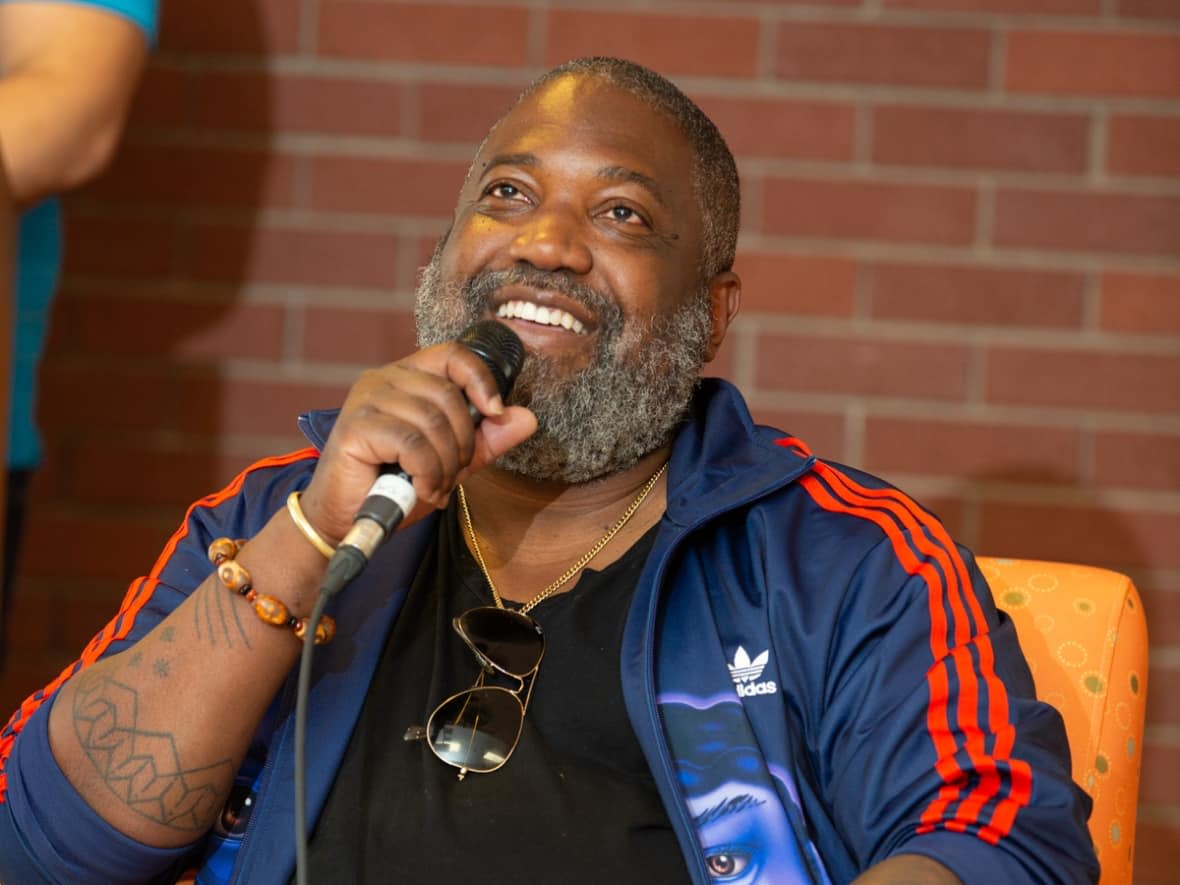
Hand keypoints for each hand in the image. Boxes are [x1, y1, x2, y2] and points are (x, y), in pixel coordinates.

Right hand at [298, 341, 536, 541]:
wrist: (345, 519)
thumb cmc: (393, 486)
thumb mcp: (450, 462)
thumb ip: (486, 440)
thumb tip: (526, 418)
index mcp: (408, 378)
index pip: (453, 355)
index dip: (481, 379)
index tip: (495, 412)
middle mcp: (385, 379)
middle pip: (448, 395)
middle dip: (462, 443)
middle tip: (452, 474)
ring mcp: (367, 399)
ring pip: (432, 422)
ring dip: (444, 465)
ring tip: (434, 487)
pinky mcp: (356, 426)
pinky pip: (412, 443)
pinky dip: (426, 472)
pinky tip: (419, 489)